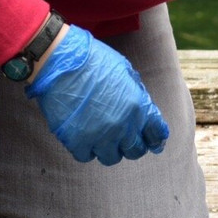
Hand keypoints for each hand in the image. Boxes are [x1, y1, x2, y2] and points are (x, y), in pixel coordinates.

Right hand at [25, 25, 168, 164]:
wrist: (60, 61)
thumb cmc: (93, 60)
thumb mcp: (125, 71)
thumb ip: (137, 94)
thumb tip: (145, 111)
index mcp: (138, 106)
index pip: (156, 134)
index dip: (155, 138)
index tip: (151, 140)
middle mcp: (123, 125)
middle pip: (135, 151)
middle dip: (131, 145)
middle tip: (122, 138)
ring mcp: (100, 136)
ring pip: (112, 158)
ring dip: (108, 148)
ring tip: (99, 136)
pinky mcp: (77, 141)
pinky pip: (86, 156)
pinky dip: (85, 149)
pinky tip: (82, 136)